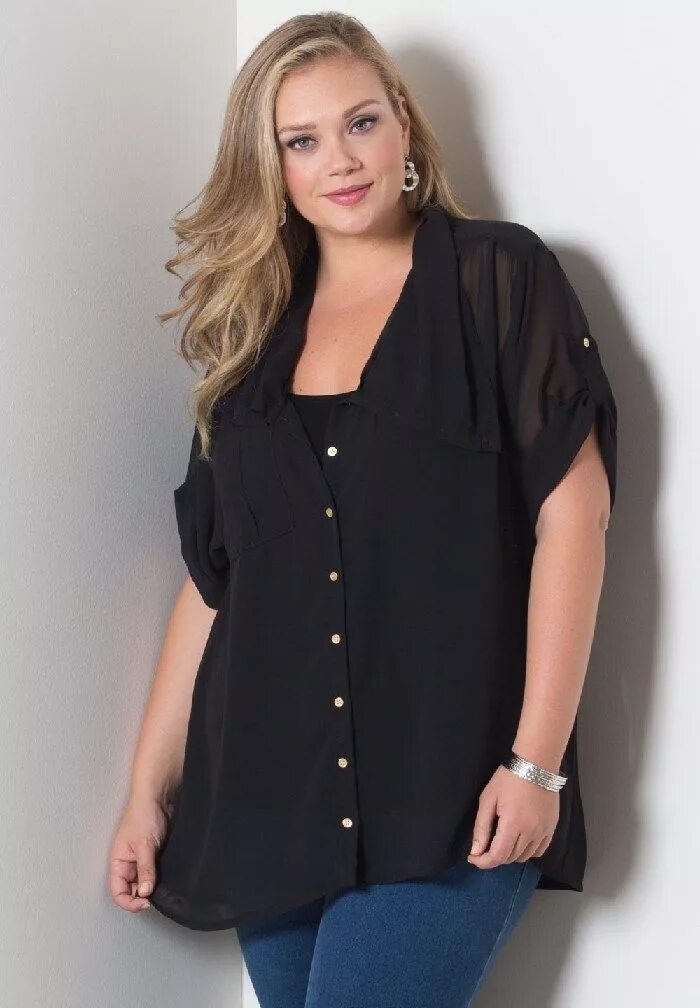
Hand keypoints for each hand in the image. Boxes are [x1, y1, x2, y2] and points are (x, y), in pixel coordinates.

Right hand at [108, 795, 171, 912]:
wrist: (159, 798)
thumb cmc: (143, 815)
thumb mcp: (144, 845)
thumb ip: (145, 869)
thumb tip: (145, 893)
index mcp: (118, 863)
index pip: (118, 893)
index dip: (130, 902)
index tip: (146, 902)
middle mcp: (128, 864)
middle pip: (132, 891)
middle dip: (143, 897)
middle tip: (158, 896)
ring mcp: (141, 861)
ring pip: (145, 884)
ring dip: (153, 888)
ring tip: (163, 886)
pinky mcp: (154, 856)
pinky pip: (155, 874)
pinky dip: (160, 879)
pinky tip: (168, 878)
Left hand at [466, 764, 557, 867]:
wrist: (535, 765)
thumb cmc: (508, 779)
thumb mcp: (488, 799)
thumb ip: (481, 827)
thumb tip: (476, 851)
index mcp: (512, 825)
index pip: (497, 856)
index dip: (483, 862)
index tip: (473, 858)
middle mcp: (530, 833)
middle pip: (510, 858)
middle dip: (494, 857)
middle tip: (484, 846)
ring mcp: (543, 832)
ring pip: (525, 857)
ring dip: (510, 855)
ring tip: (501, 842)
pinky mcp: (551, 828)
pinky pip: (539, 851)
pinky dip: (527, 852)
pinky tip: (519, 842)